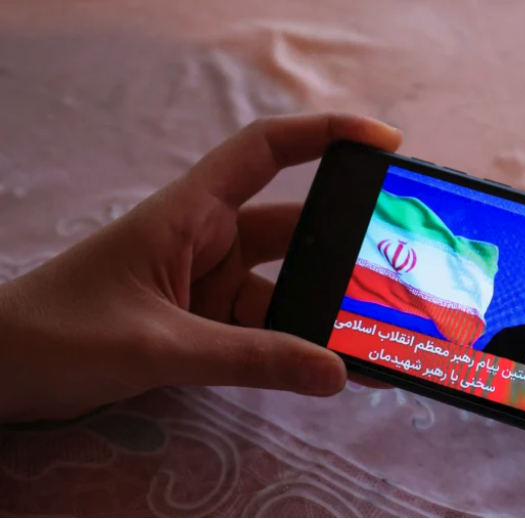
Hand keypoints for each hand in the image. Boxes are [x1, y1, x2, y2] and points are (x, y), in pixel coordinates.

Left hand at [0, 113, 401, 422]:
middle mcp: (206, 238)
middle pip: (294, 226)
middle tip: (403, 261)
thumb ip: (248, 359)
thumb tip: (335, 374)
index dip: (327, 134)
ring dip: (324, 306)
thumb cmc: (57, 335)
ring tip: (378, 329)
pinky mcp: (205, 323)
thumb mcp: (157, 346)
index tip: (385, 145)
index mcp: (190, 212)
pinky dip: (296, 344)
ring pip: (285, 284)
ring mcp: (207, 283)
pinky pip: (264, 326)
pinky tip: (331, 365)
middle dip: (346, 242)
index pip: (266, 150)